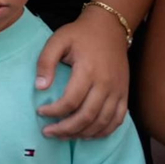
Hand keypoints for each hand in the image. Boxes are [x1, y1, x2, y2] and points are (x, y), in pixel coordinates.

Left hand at [35, 8, 130, 138]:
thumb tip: (40, 88)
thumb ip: (46, 62)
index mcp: (88, 71)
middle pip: (87, 117)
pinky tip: (87, 135)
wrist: (109, 28)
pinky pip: (117, 120)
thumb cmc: (80, 34)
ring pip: (102, 123)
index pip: (71, 101)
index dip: (54, 112)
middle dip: (65, 129)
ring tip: (63, 136)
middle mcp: (106, 84)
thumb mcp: (57, 40)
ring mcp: (118, 91)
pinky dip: (102, 132)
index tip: (40, 112)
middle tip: (48, 132)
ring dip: (82, 134)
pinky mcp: (124, 94)